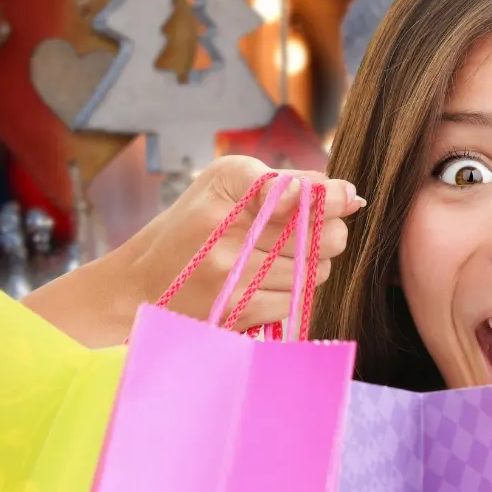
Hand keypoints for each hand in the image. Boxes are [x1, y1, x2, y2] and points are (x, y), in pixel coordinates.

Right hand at [120, 156, 363, 329]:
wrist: (141, 285)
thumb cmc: (194, 227)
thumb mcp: (226, 185)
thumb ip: (287, 181)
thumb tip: (350, 194)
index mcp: (227, 185)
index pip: (300, 191)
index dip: (332, 199)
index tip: (346, 200)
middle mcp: (226, 228)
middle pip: (321, 234)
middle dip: (328, 233)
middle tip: (308, 232)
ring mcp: (231, 274)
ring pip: (315, 270)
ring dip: (310, 265)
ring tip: (276, 258)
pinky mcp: (236, 310)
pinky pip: (296, 299)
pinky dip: (290, 292)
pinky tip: (263, 283)